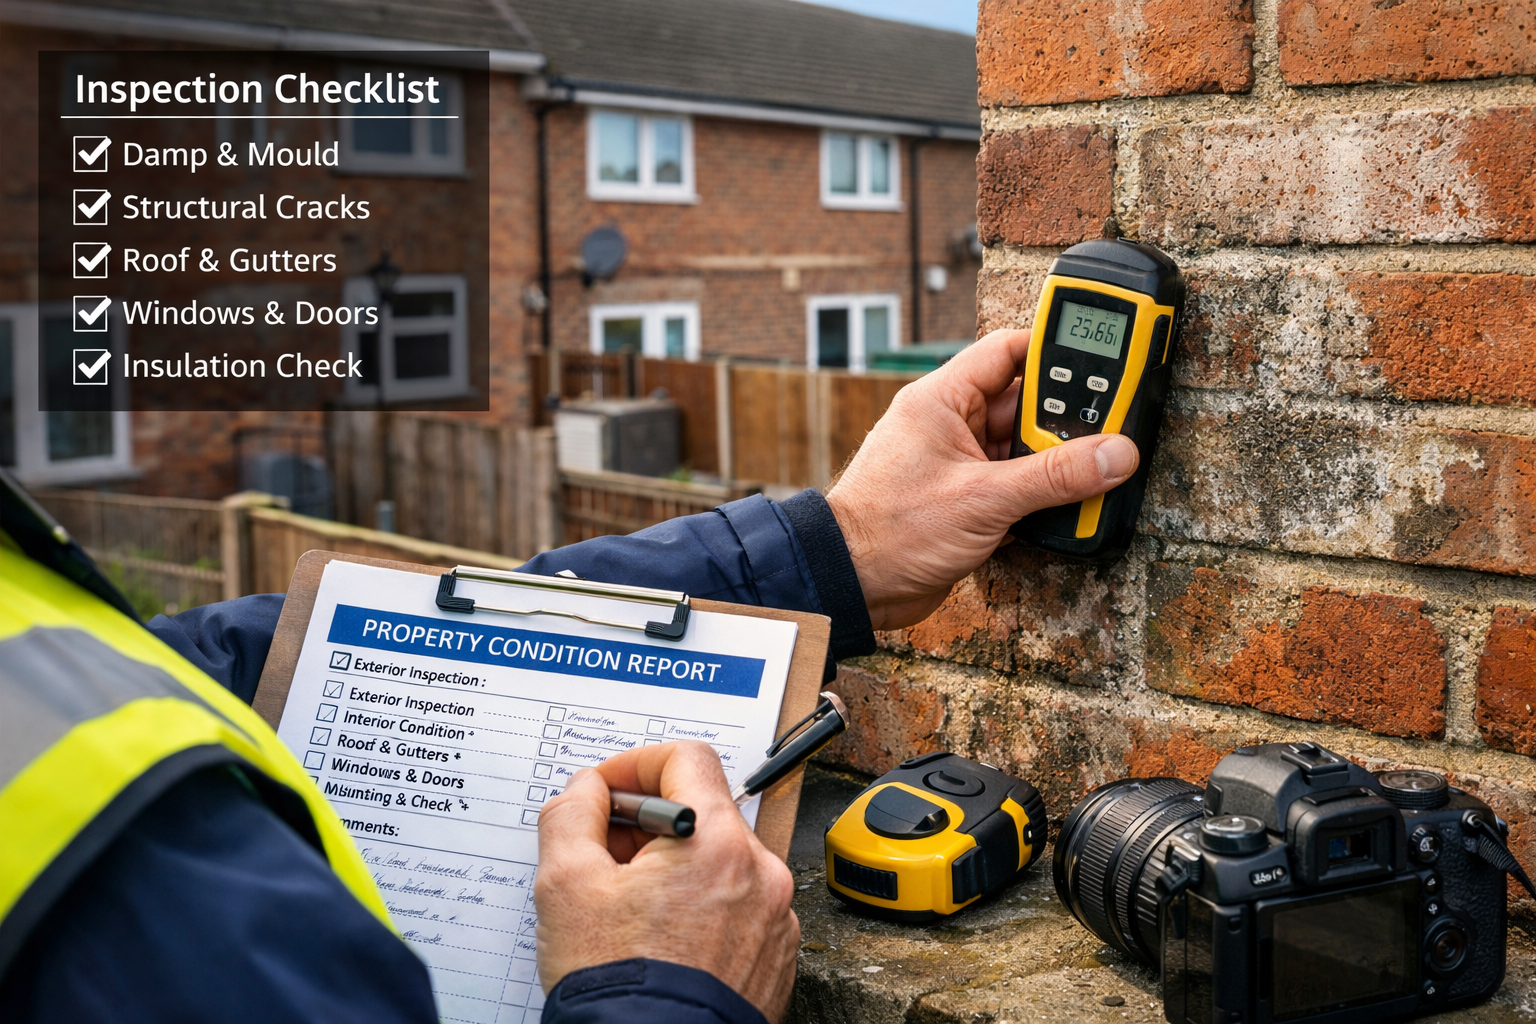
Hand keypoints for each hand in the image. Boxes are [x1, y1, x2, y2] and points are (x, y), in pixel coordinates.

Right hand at [535, 741, 799, 1021]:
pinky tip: (662, 937)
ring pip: (720, 861)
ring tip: (629, 908)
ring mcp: (774, 916)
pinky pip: (739, 905)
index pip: (686, 759)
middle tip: (604, 856)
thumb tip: (588, 789)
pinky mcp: (776, 953)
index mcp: (715, 842)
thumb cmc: (617, 985)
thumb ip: (573, 814)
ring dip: (675, 867)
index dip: (635, 765)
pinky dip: (702, 907)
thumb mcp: (566, 884)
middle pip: (702, 813)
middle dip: (648, 825)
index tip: (607, 792)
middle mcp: (760, 872)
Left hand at [826, 328, 1140, 629]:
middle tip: (1112, 428)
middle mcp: (952, 426)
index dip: (1053, 349)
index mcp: (942, 400)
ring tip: (1101, 470)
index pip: (1006, 351)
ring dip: (1059, 464)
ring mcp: (959, 465)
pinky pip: (1017, 486)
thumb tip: (1114, 454)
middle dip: (1067, 419)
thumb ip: (1054, 476)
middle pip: (1026, 405)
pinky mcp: (966, 503)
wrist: (852, 587)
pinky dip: (1044, 496)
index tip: (1103, 357)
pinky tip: (1073, 505)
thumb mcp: (983, 498)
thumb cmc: (890, 531)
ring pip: (1025, 450)